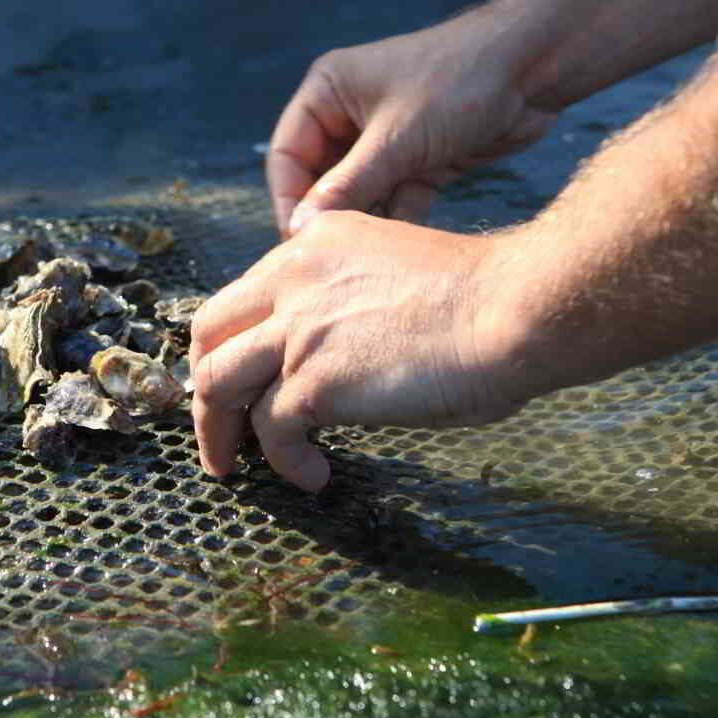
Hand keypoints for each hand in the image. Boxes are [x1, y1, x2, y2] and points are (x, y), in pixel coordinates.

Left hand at [190, 210, 522, 490]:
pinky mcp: (313, 378)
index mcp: (315, 242)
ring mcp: (297, 327)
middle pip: (209, 333)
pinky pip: (270, 431)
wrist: (514, 309)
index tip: (241, 381)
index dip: (234, 344)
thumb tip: (329, 356)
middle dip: (203, 386)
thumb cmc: (480, 298)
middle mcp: (293, 276)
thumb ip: (344, 298)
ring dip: (217, 433)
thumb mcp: (393, 273)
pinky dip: (284, 462)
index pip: (244, 296)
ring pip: (217, 383)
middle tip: (217, 428)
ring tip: (234, 466)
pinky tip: (313, 475)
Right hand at [267, 10, 557, 235]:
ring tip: (367, 257)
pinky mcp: (420, 159)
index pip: (287, 155)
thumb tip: (300, 228)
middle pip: (321, 179)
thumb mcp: (396, 139)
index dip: (289, 200)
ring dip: (365, 222)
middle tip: (332, 258)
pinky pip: (394, 199)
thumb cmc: (459, 82)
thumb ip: (347, 186)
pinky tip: (400, 250)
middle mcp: (350, 114)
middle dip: (329, 216)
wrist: (536, 66)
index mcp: (328, 92)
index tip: (297, 242)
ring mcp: (386, 139)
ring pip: (359, 194)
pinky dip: (397, 221)